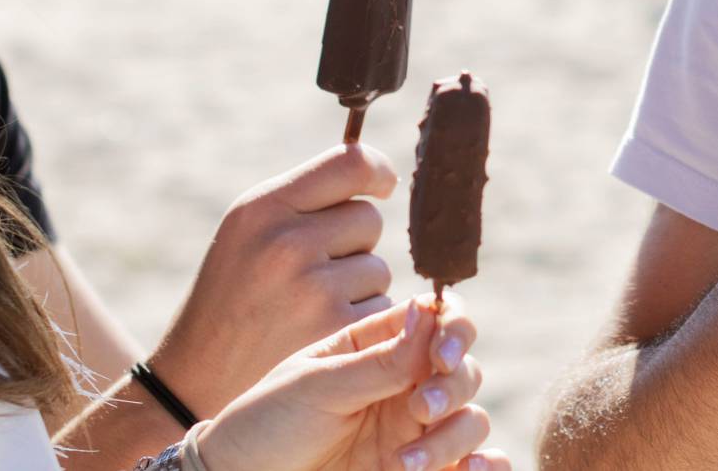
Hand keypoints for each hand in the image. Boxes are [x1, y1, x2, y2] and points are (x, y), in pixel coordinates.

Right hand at [150, 145, 396, 414]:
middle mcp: (289, 242)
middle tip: (315, 265)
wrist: (203, 371)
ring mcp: (315, 291)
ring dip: (359, 285)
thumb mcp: (248, 229)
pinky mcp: (337, 335)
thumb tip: (375, 172)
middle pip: (368, 219)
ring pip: (379, 269)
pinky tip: (322, 331)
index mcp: (264, 206)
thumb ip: (301, 200)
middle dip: (354, 240)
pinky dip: (363, 322)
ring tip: (309, 303)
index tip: (383, 185)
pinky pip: (382, 311)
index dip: (378, 171)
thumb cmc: (233, 289)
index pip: (351, 163)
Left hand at [196, 293, 507, 470]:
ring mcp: (414, 430)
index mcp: (373, 346)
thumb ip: (378, 360)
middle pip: (463, 369)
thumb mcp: (319, 386)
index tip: (442, 352)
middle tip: (421, 408)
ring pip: (472, 419)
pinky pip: (477, 464)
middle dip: (454, 385)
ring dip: (454, 436)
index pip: (432, 320)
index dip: (452, 327)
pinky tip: (474, 469)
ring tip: (405, 463)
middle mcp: (402, 384)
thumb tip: (426, 309)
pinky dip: (489, 466)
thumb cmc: (272, 422)